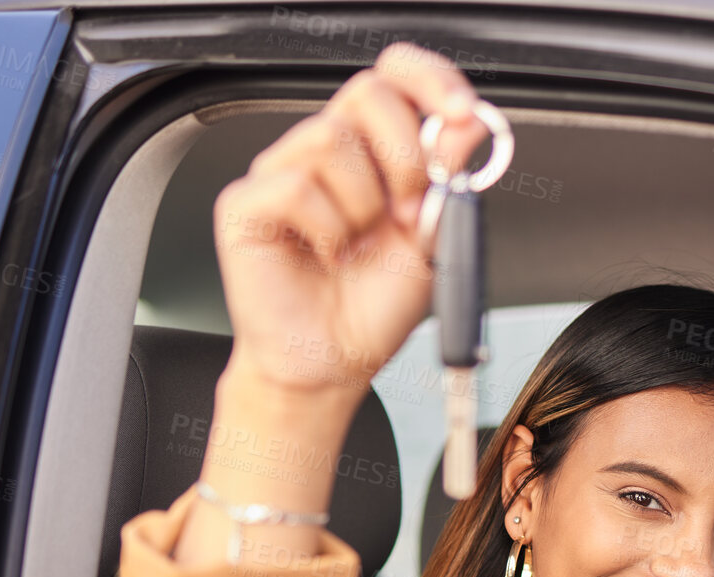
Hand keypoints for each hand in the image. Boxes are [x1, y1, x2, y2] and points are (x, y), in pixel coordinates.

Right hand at [213, 43, 489, 413]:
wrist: (334, 362)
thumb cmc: (372, 308)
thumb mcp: (431, 240)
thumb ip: (447, 180)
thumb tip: (468, 125)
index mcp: (372, 152)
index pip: (394, 77)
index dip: (429, 80)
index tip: (461, 112)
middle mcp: (325, 153)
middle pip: (366, 91)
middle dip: (404, 152)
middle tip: (407, 211)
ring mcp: (282, 173)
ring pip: (330, 139)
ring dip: (363, 204)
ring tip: (357, 245)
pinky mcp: (246, 203)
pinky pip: (296, 187)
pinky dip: (326, 229)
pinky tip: (325, 255)